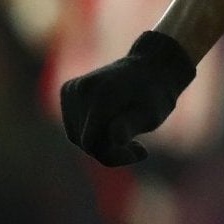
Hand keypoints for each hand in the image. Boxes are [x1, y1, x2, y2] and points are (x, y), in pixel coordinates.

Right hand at [59, 31, 194, 166]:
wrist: (150, 68)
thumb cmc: (155, 95)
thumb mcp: (151, 114)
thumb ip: (131, 125)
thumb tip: (115, 138)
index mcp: (101, 95)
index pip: (91, 143)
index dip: (113, 156)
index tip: (141, 152)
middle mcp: (80, 89)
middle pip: (83, 141)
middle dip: (109, 150)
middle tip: (139, 147)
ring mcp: (71, 89)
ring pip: (76, 136)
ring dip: (101, 142)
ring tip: (128, 134)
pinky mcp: (68, 90)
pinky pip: (74, 125)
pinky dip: (92, 131)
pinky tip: (113, 124)